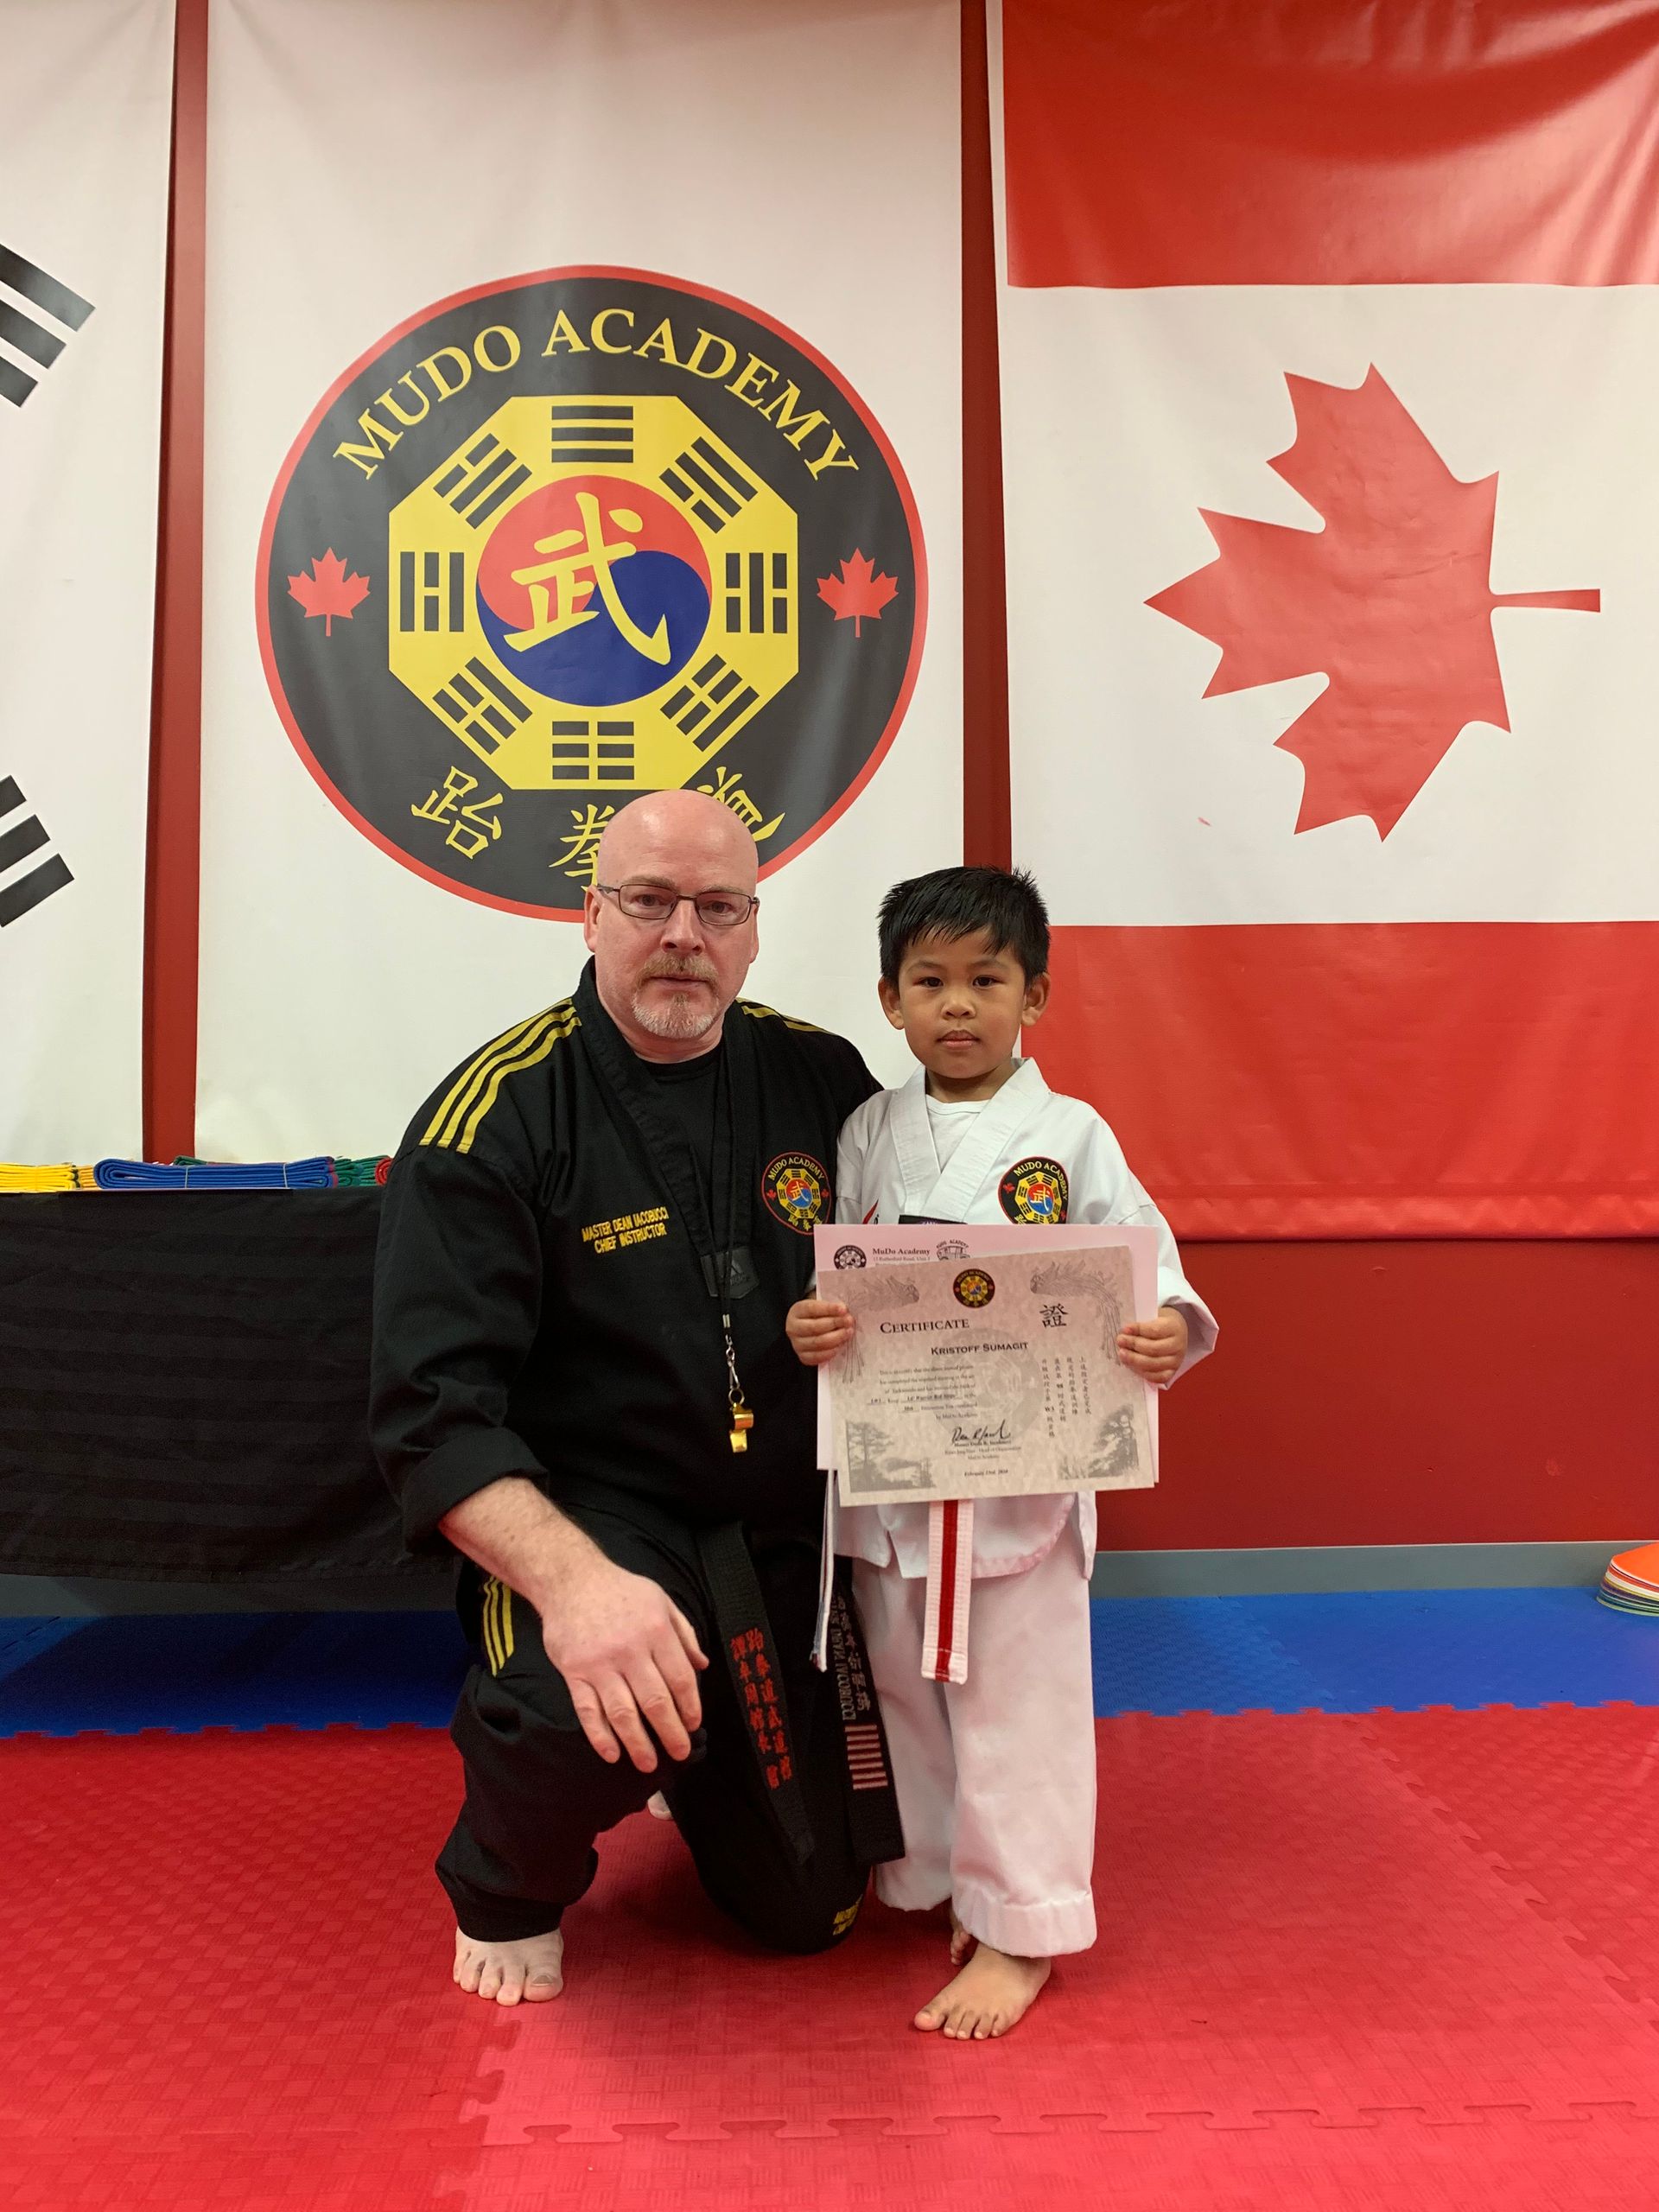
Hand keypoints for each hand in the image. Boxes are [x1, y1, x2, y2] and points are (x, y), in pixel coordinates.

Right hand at [538, 1546, 708, 1772]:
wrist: (571, 1580)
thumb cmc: (621, 1590)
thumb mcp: (661, 1601)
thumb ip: (684, 1634)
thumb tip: (702, 1666)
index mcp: (656, 1631)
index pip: (680, 1678)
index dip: (690, 1706)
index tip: (694, 1725)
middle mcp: (630, 1650)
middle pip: (655, 1701)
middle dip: (670, 1732)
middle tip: (679, 1753)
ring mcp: (599, 1664)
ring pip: (622, 1712)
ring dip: (637, 1743)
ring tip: (648, 1764)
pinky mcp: (574, 1673)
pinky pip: (588, 1711)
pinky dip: (600, 1736)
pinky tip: (612, 1753)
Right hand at [786, 1295, 853, 1366]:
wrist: (809, 1328)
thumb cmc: (819, 1315)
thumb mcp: (822, 1306)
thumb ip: (831, 1307)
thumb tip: (845, 1310)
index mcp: (796, 1311)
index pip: (812, 1308)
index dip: (829, 1309)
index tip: (843, 1309)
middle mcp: (793, 1328)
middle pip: (814, 1327)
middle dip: (835, 1324)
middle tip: (849, 1321)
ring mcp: (796, 1344)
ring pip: (817, 1343)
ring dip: (836, 1338)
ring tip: (848, 1332)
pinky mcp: (803, 1357)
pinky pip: (817, 1357)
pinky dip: (830, 1352)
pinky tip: (840, 1345)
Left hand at [1117, 1304, 1188, 1385]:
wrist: (1175, 1333)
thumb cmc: (1160, 1324)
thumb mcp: (1154, 1317)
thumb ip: (1141, 1324)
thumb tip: (1124, 1332)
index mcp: (1174, 1328)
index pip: (1155, 1330)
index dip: (1139, 1330)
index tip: (1125, 1329)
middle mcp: (1178, 1345)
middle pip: (1154, 1349)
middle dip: (1134, 1345)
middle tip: (1120, 1341)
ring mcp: (1176, 1361)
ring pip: (1154, 1364)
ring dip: (1134, 1360)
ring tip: (1122, 1354)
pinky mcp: (1172, 1372)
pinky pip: (1156, 1377)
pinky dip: (1142, 1372)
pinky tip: (1131, 1365)